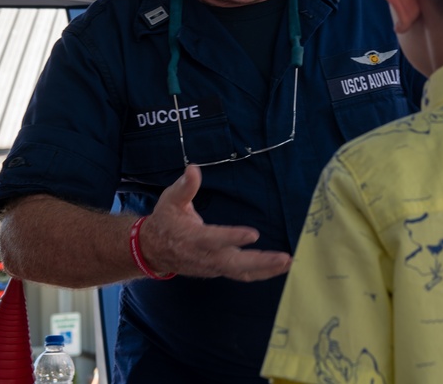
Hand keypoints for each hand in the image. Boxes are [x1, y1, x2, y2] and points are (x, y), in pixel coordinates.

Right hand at [140, 166, 291, 281]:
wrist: (153, 250)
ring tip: (289, 263)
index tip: (253, 235)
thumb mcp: (170, 200)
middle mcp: (205, 256)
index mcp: (193, 237)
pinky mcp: (219, 270)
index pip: (215, 239)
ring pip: (242, 272)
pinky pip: (242, 274)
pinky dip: (261, 273)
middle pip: (235, 263)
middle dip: (260, 262)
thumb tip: (193, 168)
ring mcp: (213, 266)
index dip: (233, 238)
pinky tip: (279, 267)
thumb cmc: (166, 221)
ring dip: (266, 269)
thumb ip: (184, 186)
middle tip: (283, 258)